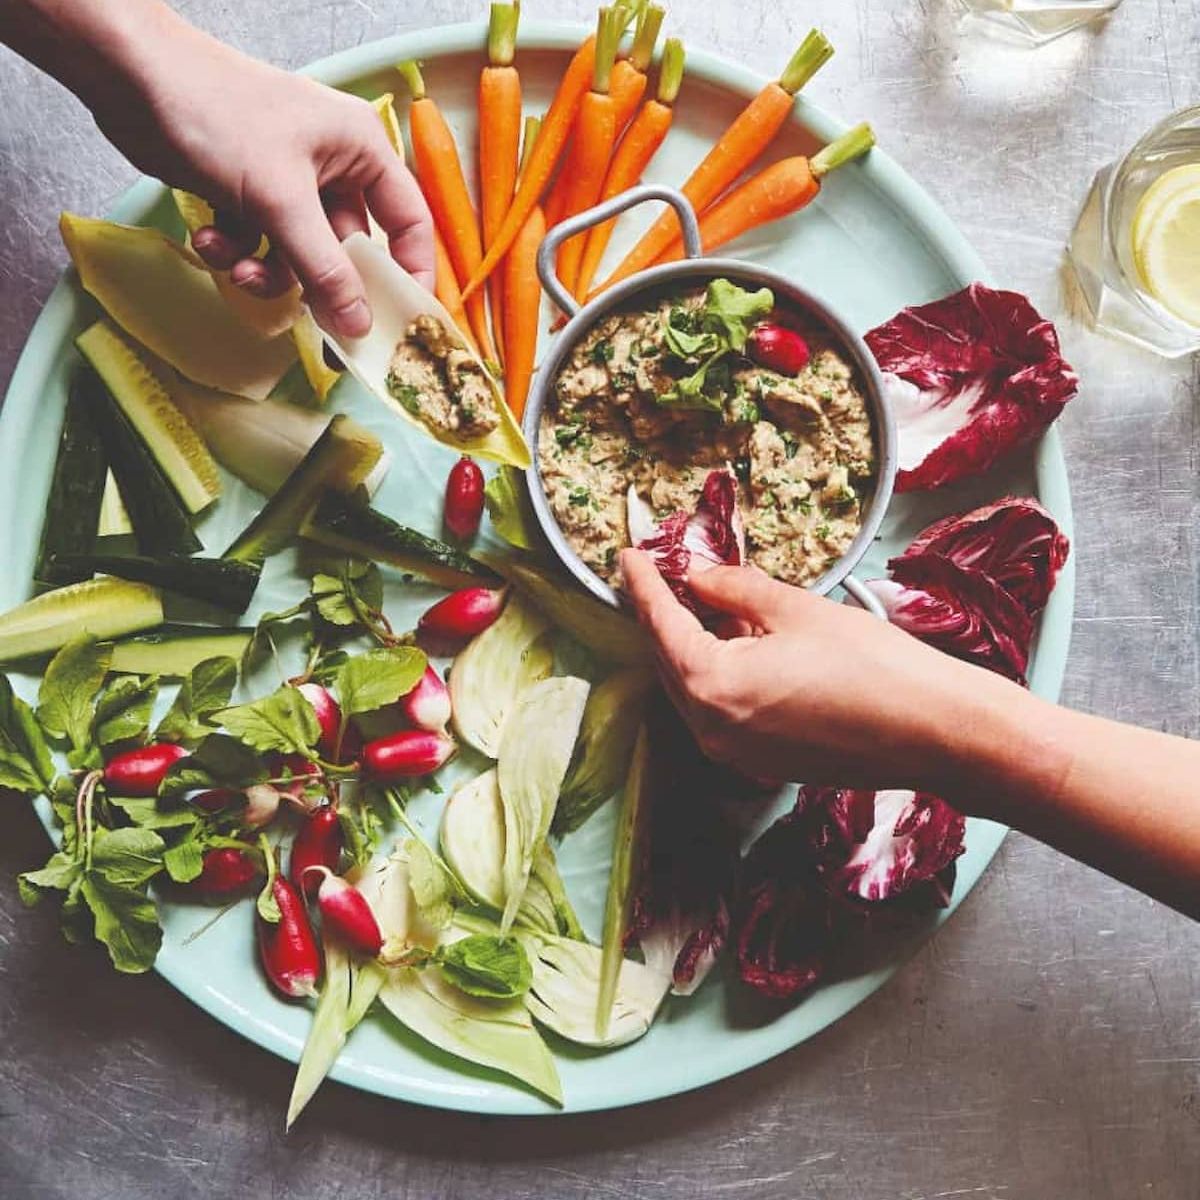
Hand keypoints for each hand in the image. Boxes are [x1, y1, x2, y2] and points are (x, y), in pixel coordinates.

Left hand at [84, 13, 433, 335]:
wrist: (128, 77)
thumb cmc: (216, 114)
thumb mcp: (280, 200)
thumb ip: (324, 269)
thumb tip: (359, 325)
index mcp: (361, 151)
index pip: (409, 223)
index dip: (409, 273)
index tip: (399, 320)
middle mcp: (334, 166)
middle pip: (349, 250)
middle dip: (319, 283)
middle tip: (318, 333)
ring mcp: (291, 180)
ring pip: (301, 255)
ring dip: (269, 272)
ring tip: (238, 269)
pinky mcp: (251, 192)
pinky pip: (263, 243)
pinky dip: (238, 250)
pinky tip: (209, 238)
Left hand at [620, 549, 1022, 793]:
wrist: (934, 733)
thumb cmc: (873, 666)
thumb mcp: (796, 609)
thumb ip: (735, 589)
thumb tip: (699, 577)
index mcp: (711, 685)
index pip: (660, 625)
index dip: (642, 585)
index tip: (627, 557)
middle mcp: (710, 729)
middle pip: (668, 661)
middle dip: (663, 616)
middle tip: (659, 573)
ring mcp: (733, 754)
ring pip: (692, 688)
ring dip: (690, 646)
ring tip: (700, 602)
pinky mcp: (759, 765)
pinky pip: (719, 712)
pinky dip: (717, 676)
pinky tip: (736, 645)